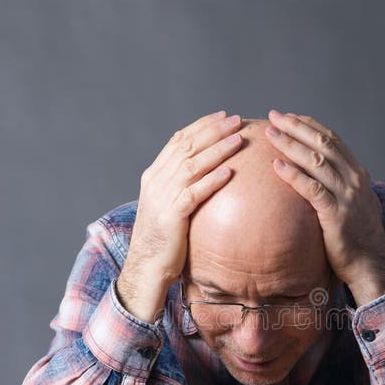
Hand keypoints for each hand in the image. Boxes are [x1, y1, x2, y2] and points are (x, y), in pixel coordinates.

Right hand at [117, 110, 242, 321]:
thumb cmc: (164, 240)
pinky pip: (194, 193)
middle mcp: (156, 181)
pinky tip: (229, 172)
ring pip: (192, 165)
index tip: (223, 116)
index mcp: (154, 175)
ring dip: (217, 150)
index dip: (201, 126)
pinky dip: (212, 180)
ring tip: (238, 139)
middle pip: (186, 146)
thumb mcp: (170, 207)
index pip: (178, 140)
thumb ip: (183, 188)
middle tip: (236, 120)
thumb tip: (210, 175)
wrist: (146, 267)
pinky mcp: (171, 217)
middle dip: (213, 131)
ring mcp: (162, 198)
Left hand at [265, 110, 384, 305]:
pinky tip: (276, 165)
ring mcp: (347, 196)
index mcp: (358, 175)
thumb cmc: (358, 240)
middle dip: (296, 127)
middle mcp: (354, 180)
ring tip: (270, 133)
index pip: (333, 141)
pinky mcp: (335, 214)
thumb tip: (320, 181)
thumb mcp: (353, 206)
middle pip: (323, 144)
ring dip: (291, 144)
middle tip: (274, 116)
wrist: (372, 266)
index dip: (310, 127)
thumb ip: (339, 190)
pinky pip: (311, 188)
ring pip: (316, 161)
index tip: (290, 117)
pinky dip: (293, 174)